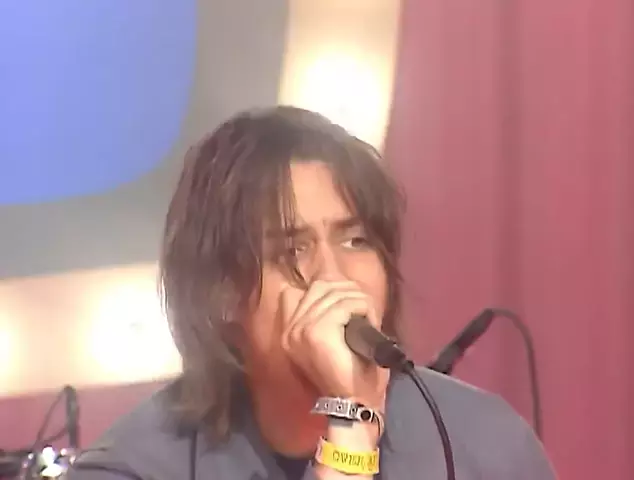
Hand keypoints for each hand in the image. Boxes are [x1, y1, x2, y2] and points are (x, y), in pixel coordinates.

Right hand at [280, 279, 388, 409]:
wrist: (353, 401)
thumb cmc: (349, 371)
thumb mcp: (336, 337)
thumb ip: (331, 312)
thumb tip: (338, 283)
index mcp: (292, 329)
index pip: (313, 287)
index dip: (337, 286)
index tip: (355, 298)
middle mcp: (292, 327)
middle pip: (324, 285)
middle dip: (351, 292)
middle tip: (367, 309)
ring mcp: (302, 328)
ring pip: (337, 293)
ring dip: (361, 301)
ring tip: (370, 317)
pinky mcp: (317, 331)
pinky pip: (345, 305)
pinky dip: (364, 308)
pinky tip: (371, 322)